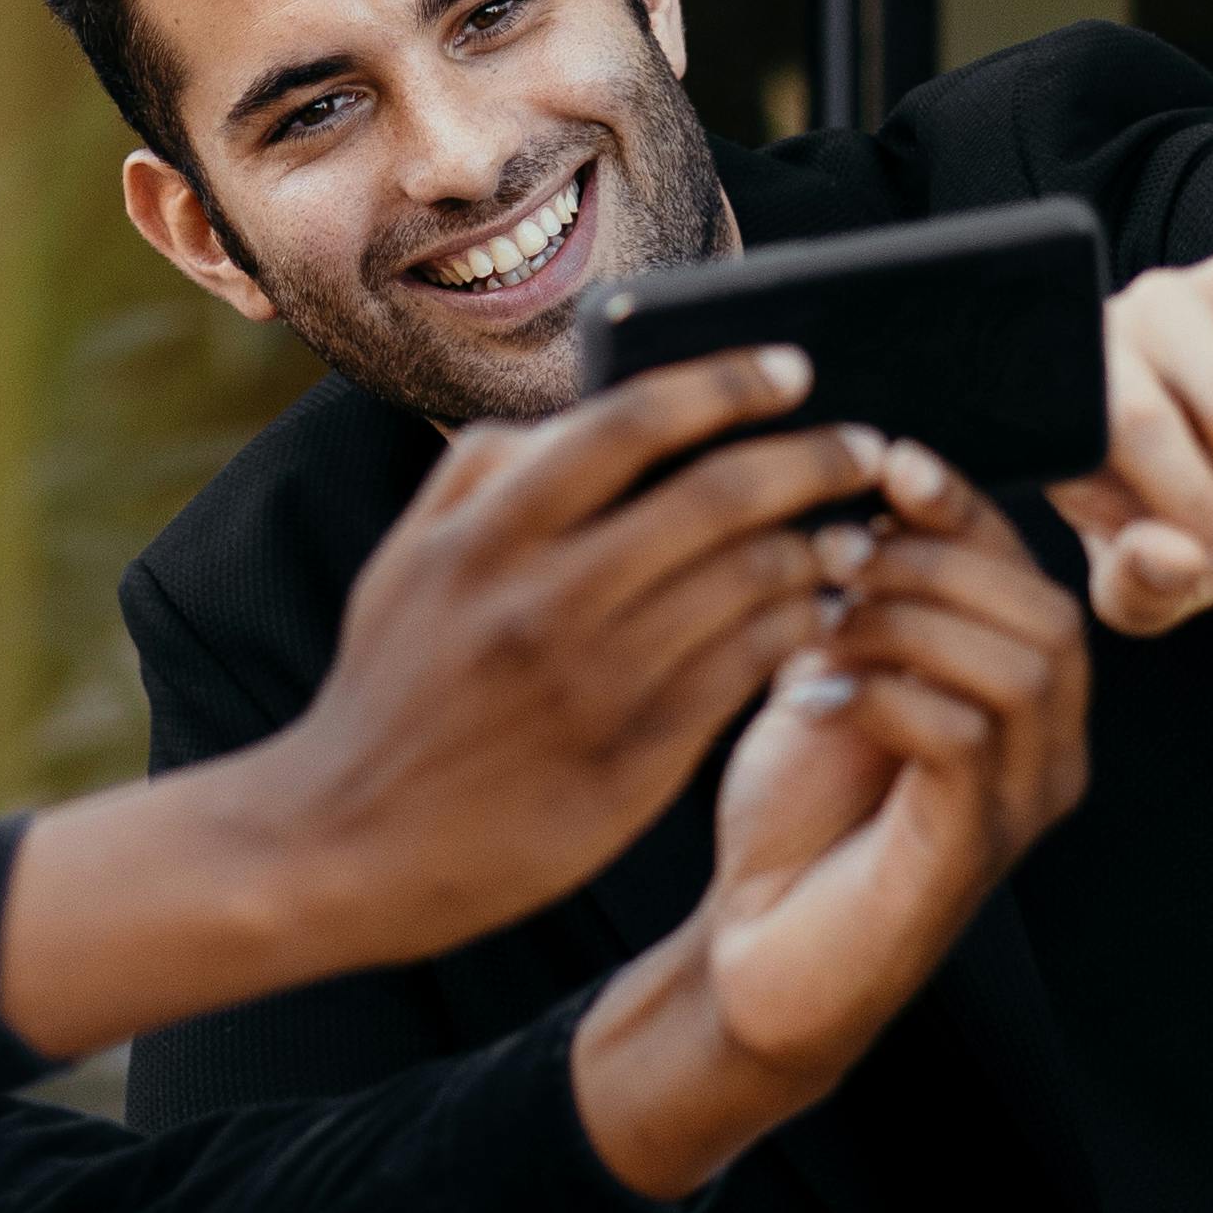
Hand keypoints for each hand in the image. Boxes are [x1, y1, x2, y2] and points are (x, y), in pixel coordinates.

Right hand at [0, 344, 884, 1059]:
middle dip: (812, 458)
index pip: (630, 423)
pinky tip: (822, 616)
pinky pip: (745, 674)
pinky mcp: (631, 763)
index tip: (793, 366)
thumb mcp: (406, 561)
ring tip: (857, 535)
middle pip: (715, 497)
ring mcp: (594, 685)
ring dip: (820, 549)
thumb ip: (482, 472)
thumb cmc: (390, 689)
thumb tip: (579, 411)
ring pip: (748, 586)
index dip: (725, 383)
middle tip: (867, 446)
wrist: (344, 846)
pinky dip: (798, 631)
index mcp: (486, 534)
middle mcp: (544, 599)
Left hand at [568, 445, 1087, 1197]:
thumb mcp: (824, 667)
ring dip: (909, 619)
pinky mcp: (971, 854)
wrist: (750, 955)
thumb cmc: (791, 810)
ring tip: (818, 617)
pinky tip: (810, 693)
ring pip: (1023, 665)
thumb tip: (846, 472)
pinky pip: (966, 739)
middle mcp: (1048, 750)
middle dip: (936, 559)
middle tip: (831, 550)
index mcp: (1023, 694)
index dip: (962, 505)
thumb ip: (856, 587)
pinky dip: (884, 692)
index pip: (1025, 569)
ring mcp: (1020, 807)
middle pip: (1045, 608)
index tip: (883, 460)